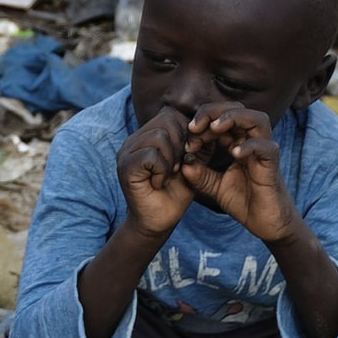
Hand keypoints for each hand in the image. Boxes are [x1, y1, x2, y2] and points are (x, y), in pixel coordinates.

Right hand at [116, 105, 196, 239]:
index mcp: (148, 135)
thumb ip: (199, 145)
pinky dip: (162, 169)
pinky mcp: (125, 167)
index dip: (187, 131)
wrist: (158, 222)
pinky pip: (151, 155)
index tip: (190, 155)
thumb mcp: (193, 164)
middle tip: (179, 166)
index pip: (171, 114)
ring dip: (172, 158)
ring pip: (159, 136)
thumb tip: (212, 125)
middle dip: (181, 143)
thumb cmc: (175, 193)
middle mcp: (134, 140)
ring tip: (169, 174)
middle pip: (166, 120)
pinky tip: (159, 182)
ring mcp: (126, 152)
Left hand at [180, 103, 299, 242]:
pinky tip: (233, 153)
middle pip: (238, 109)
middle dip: (214, 112)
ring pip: (257, 119)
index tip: (187, 136)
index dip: (202, 121)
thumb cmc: (244, 201)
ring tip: (214, 128)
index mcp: (236, 143)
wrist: (265, 224)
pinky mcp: (273, 166)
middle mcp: (251, 142)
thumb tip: (183, 161)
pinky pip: (266, 147)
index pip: (221, 118)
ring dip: (233, 118)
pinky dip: (249, 146)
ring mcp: (264, 152)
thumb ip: (198, 174)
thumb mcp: (213, 187)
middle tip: (194, 127)